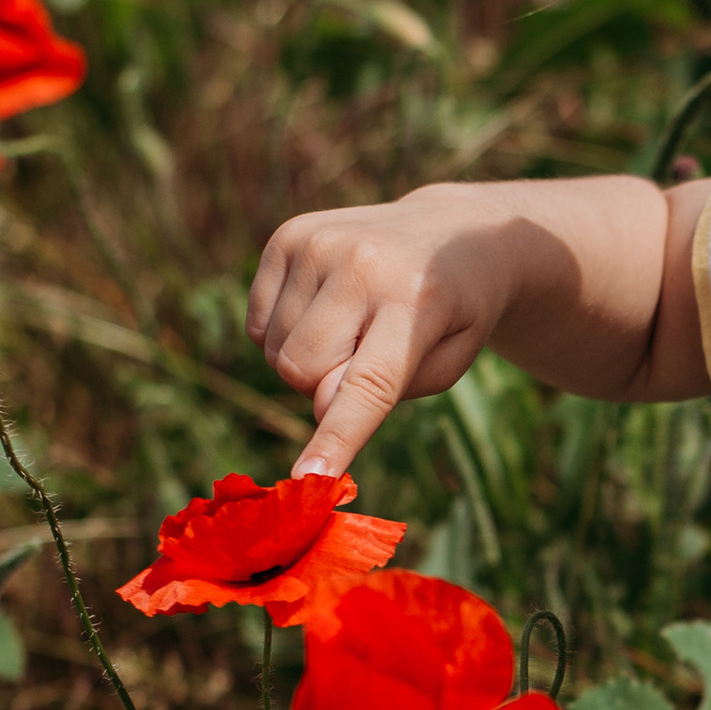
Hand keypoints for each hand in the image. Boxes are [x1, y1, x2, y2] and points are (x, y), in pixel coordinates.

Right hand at [249, 187, 528, 477]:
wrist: (451, 233)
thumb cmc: (452, 313)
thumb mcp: (448, 360)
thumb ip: (388, 392)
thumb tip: (320, 405)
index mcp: (416, 301)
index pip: (368, 384)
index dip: (337, 436)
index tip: (310, 476)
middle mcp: (360, 264)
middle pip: (302, 373)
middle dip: (325, 389)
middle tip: (368, 358)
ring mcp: (317, 243)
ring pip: (276, 354)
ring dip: (308, 360)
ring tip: (354, 325)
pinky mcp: (287, 236)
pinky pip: (258, 325)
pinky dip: (284, 334)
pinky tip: (326, 308)